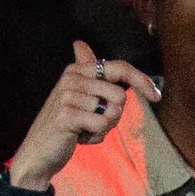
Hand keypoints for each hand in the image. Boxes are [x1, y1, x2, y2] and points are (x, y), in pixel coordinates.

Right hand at [7, 39, 165, 187]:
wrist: (37, 152)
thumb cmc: (64, 124)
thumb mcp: (76, 95)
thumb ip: (86, 73)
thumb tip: (78, 43)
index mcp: (77, 69)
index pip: (119, 67)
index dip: (141, 80)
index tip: (157, 95)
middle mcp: (72, 77)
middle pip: (120, 95)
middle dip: (114, 115)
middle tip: (93, 122)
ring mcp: (67, 95)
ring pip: (112, 112)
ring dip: (104, 128)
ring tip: (84, 130)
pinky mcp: (66, 115)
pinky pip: (101, 125)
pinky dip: (96, 137)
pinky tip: (80, 138)